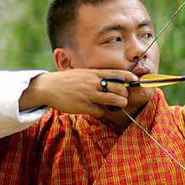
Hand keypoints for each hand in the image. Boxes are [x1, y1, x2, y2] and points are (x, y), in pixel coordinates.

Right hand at [20, 69, 137, 116]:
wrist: (48, 87)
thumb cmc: (66, 81)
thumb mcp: (83, 74)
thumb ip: (96, 77)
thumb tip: (112, 81)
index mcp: (93, 73)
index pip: (117, 73)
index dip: (129, 77)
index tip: (135, 80)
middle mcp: (93, 83)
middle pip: (119, 88)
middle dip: (125, 94)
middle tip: (124, 97)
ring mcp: (89, 95)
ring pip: (114, 100)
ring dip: (120, 103)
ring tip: (119, 104)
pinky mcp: (84, 106)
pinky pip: (100, 111)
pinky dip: (103, 111)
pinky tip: (99, 110)